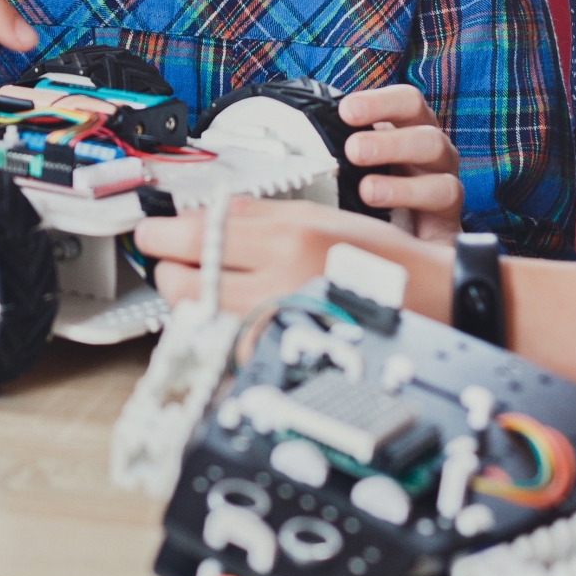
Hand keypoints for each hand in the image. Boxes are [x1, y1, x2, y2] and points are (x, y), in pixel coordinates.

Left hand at [133, 196, 452, 315]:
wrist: (425, 300)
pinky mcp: (282, 359)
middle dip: (168, 267)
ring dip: (189, 298)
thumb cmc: (375, 257)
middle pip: (182, 280)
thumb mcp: (315, 216)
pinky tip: (232, 312)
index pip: (194, 234)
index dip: (159, 232)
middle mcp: (279, 285)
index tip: (150, 230)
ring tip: (206, 284)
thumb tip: (195, 216)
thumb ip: (252, 216)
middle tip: (175, 258)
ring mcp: (279, 328)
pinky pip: (224, 341)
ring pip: (196, 315)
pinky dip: (217, 327)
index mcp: (288, 239)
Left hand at [339, 84, 463, 241]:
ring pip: (442, 180)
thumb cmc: (373, 185)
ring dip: (402, 185)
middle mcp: (434, 155)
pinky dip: (419, 218)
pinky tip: (390, 226)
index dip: (381, 103)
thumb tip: (290, 131)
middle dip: (390, 142)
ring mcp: (445, 187)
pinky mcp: (449, 225)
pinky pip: (444, 220)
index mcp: (412, 129)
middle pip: (429, 138)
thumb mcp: (355, 159)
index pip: (409, 102)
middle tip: (354, 150)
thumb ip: (334, 143)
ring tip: (368, 190)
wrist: (404, 237)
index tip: (346, 111)